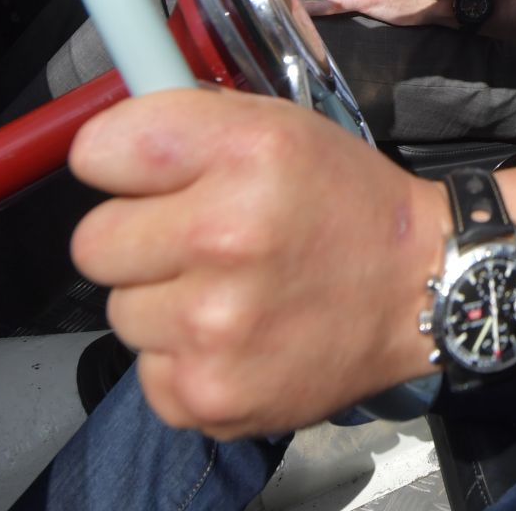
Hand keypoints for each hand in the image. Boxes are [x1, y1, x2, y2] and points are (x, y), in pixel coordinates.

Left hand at [69, 89, 445, 436]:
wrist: (422, 289)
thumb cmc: (344, 204)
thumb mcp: (282, 127)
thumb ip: (191, 120)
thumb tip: (106, 139)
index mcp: (245, 153)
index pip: (99, 151)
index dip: (118, 163)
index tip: (147, 176)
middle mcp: (226, 236)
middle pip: (93, 242)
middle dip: (138, 240)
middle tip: (198, 242)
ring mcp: (215, 326)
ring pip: (121, 311)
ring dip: (165, 303)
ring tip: (232, 294)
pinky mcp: (210, 395)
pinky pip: (148, 372)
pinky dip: (185, 360)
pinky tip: (239, 340)